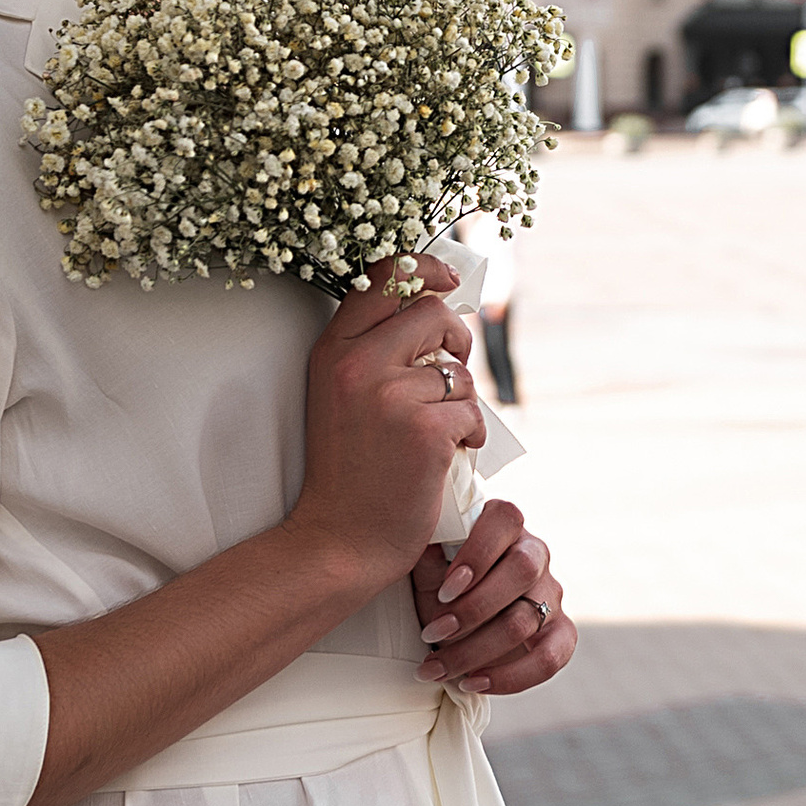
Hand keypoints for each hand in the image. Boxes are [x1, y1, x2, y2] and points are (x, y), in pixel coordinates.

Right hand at [293, 254, 487, 587]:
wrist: (340, 539)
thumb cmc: (349, 469)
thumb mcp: (343, 396)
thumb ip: (376, 350)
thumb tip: (438, 306)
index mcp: (333, 350)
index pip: (381, 276)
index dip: (423, 266)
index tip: (445, 279)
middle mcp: (358, 364)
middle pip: (432, 312)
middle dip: (456, 336)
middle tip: (452, 366)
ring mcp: (391, 397)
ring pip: (458, 371)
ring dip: (462, 401)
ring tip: (439, 433)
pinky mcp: (425, 431)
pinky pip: (472, 412)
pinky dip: (470, 436)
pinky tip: (447, 457)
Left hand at [412, 500, 574, 696]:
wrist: (455, 625)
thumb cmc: (441, 587)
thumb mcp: (429, 569)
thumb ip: (430, 556)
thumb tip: (425, 544)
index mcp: (504, 526)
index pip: (506, 520)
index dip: (478, 553)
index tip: (446, 589)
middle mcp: (535, 555)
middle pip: (522, 570)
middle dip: (473, 608)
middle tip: (433, 632)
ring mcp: (552, 595)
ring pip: (526, 620)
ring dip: (475, 650)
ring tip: (438, 667)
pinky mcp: (561, 633)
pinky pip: (550, 659)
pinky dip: (509, 677)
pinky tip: (473, 683)